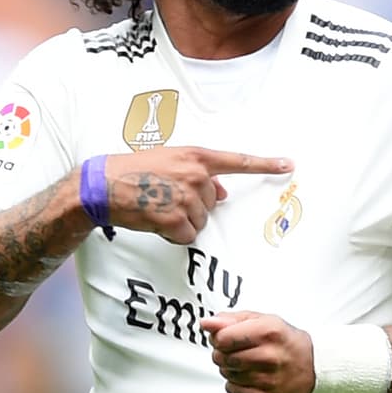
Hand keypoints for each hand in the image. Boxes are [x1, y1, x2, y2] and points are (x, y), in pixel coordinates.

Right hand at [104, 147, 291, 244]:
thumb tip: (222, 192)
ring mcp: (187, 197)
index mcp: (196, 156)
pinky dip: (172, 234)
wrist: (102, 184)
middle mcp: (196, 175)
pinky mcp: (176, 218)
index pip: (237, 161)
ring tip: (156, 207)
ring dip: (181, 221)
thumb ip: (198, 173)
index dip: (265, 164)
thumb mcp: (169, 162)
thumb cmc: (133, 171)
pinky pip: (186, 236)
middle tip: (164, 198)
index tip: (288, 164)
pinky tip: (154, 220)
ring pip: (200, 221)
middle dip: (192, 206)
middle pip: (212, 203)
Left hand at [200, 311, 314, 392]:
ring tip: (246, 363)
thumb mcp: (262, 320)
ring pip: (227, 375)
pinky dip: (236, 384)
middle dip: (222, 353)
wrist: (314, 365)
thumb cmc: (286, 341)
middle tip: (235, 351)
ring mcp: (269, 381)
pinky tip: (249, 377)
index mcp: (268, 332)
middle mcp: (270, 357)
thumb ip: (231, 320)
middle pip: (222, 358)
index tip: (224, 338)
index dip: (218, 338)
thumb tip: (206, 323)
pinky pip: (234, 392)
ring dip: (230, 369)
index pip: (223, 338)